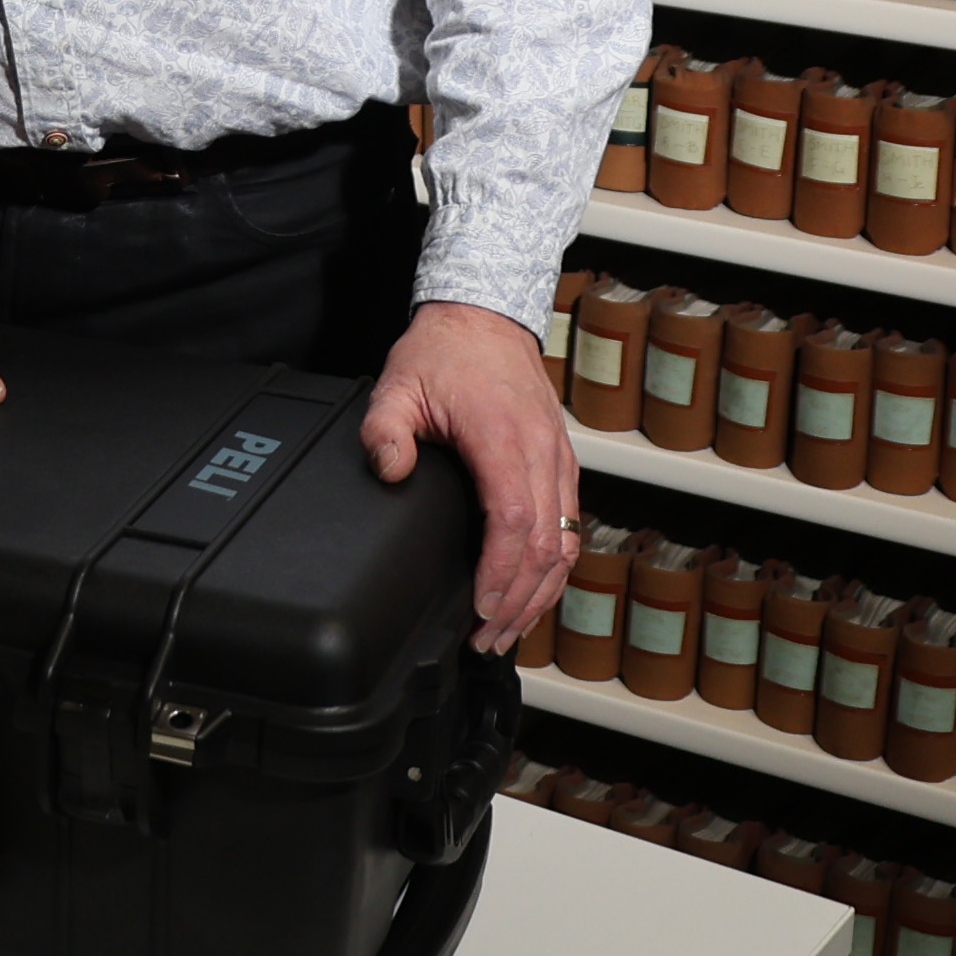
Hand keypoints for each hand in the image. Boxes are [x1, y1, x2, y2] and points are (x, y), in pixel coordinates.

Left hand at [361, 300, 578, 656]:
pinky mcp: (564, 464)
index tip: (481, 607)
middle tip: (487, 637)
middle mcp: (540, 451)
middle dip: (518, 601)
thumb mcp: (397, 383)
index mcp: (501, 435)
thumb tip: (390, 470)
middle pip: (545, 544)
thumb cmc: (444, 352)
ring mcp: (558, 459)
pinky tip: (534, 594)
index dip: (501, 571)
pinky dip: (556, 568)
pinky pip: (571, 526)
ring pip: (566, 542)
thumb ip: (384, 429)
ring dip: (540, 593)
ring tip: (508, 630)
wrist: (485, 318)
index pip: (514, 518)